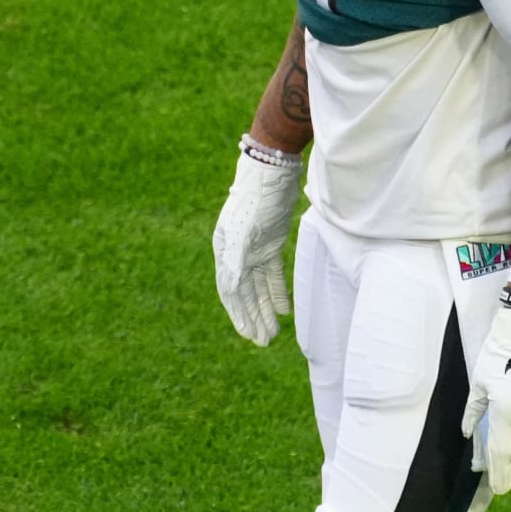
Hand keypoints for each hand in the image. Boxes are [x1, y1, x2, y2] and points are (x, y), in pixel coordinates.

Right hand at [212, 149, 300, 345]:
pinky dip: (277, 290)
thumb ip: (235, 259)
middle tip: (264, 342)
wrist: (273, 169)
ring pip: (259, 285)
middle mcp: (237, 251)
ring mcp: (254, 247)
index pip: (231, 290)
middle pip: (245, 292)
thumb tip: (228, 289)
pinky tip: (284, 308)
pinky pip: (272, 273)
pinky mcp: (271, 242)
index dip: (239, 314)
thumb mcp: (244, 229)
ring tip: (274, 332)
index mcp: (225, 249)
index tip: (249, 335)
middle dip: (254, 317)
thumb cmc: (255, 197)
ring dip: (266, 308)